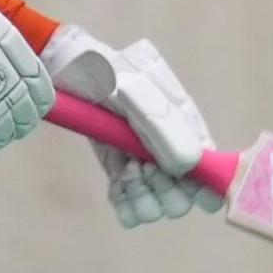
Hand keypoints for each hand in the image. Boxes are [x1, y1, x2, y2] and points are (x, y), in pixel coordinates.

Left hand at [43, 24, 226, 227]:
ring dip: (143, 197)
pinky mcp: (118, 167)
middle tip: (141, 169)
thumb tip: (189, 165)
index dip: (204, 184)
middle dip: (165, 191)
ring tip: (125, 174)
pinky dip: (125, 203)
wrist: (63, 68)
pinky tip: (118, 190)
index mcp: (184, 121)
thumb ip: (162, 126)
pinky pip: (129, 201)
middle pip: (183, 192)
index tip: (187, 188)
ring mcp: (142, 157)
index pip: (209, 165)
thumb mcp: (134, 91)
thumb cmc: (103, 71)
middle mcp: (168, 143)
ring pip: (156, 202)